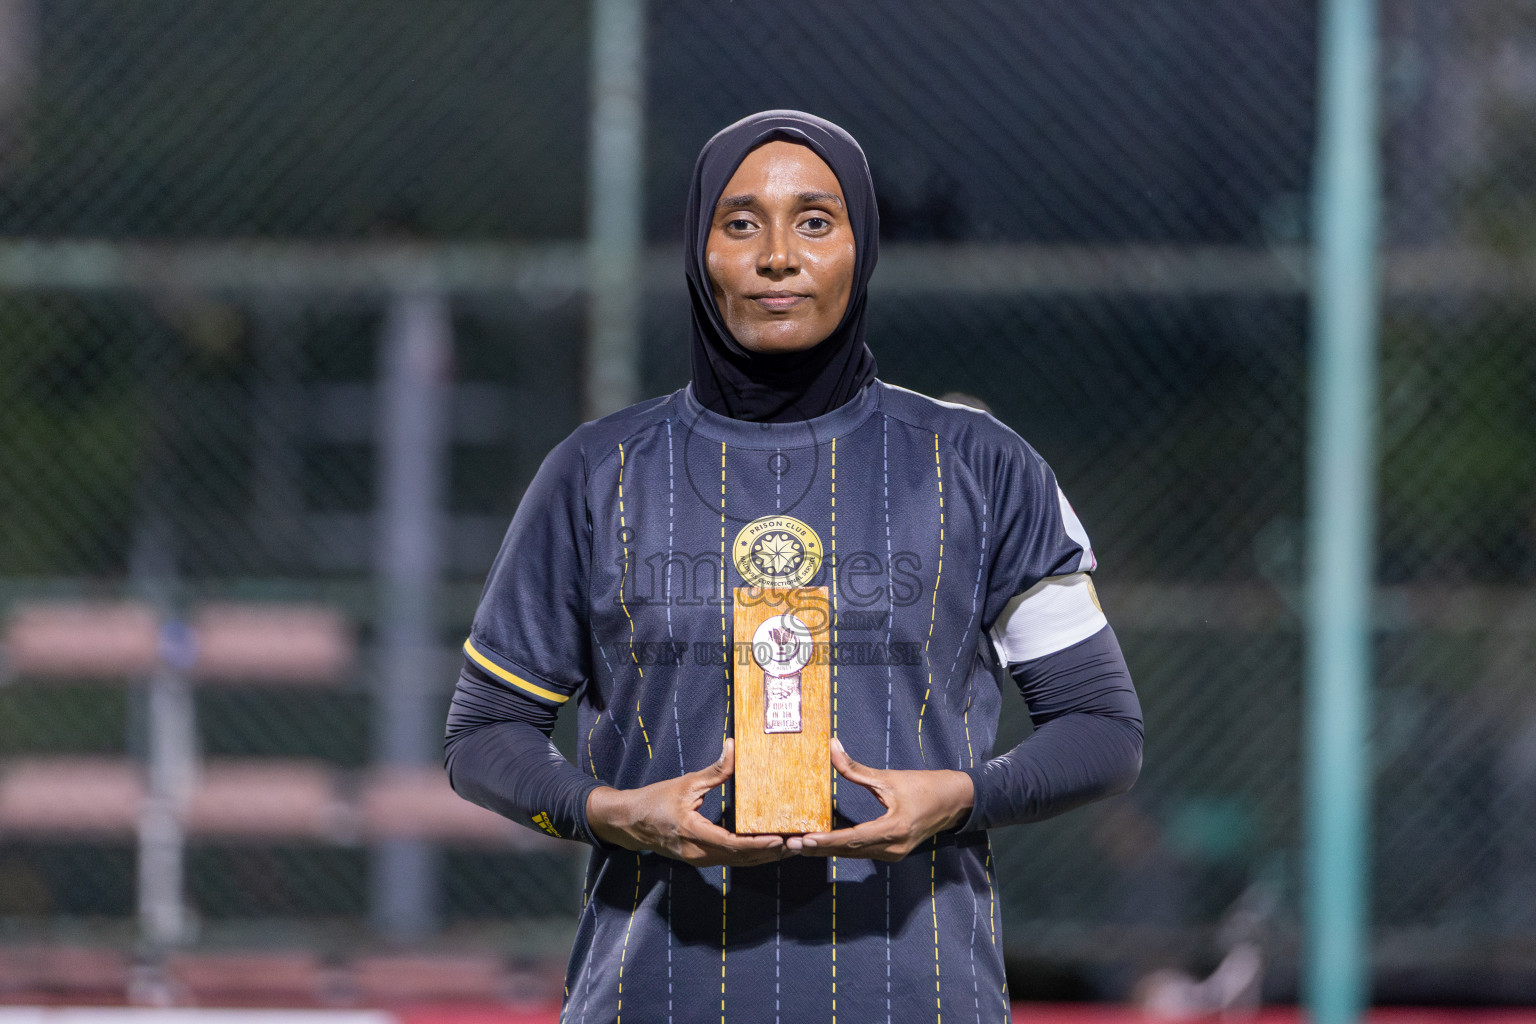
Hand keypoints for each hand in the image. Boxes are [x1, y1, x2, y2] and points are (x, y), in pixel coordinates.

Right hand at [585, 738, 789, 866]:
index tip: (779, 839)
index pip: (731, 844)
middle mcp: (698, 853)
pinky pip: (730, 860)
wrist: (631, 822)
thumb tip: (734, 746)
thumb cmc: (656, 800)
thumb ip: (715, 770)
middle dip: (769, 852)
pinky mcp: (701, 859)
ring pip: (738, 863)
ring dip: (763, 856)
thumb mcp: (686, 783)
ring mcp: (699, 859)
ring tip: (789, 846)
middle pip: (740, 858)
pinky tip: (768, 846)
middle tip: (797, 842)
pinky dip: (750, 855)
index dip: (757, 844)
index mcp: (693, 832)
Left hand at [785, 737, 973, 861]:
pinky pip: (863, 852)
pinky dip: (843, 848)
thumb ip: (855, 768)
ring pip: (855, 854)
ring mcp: (894, 854)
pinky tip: (824, 843)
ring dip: (829, 850)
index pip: (853, 839)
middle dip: (820, 848)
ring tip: (801, 845)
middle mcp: (893, 847)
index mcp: (894, 829)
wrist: (954, 802)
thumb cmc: (924, 786)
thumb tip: (831, 746)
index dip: (827, 841)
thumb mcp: (889, 777)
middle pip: (850, 851)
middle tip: (792, 844)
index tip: (805, 839)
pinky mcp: (893, 853)